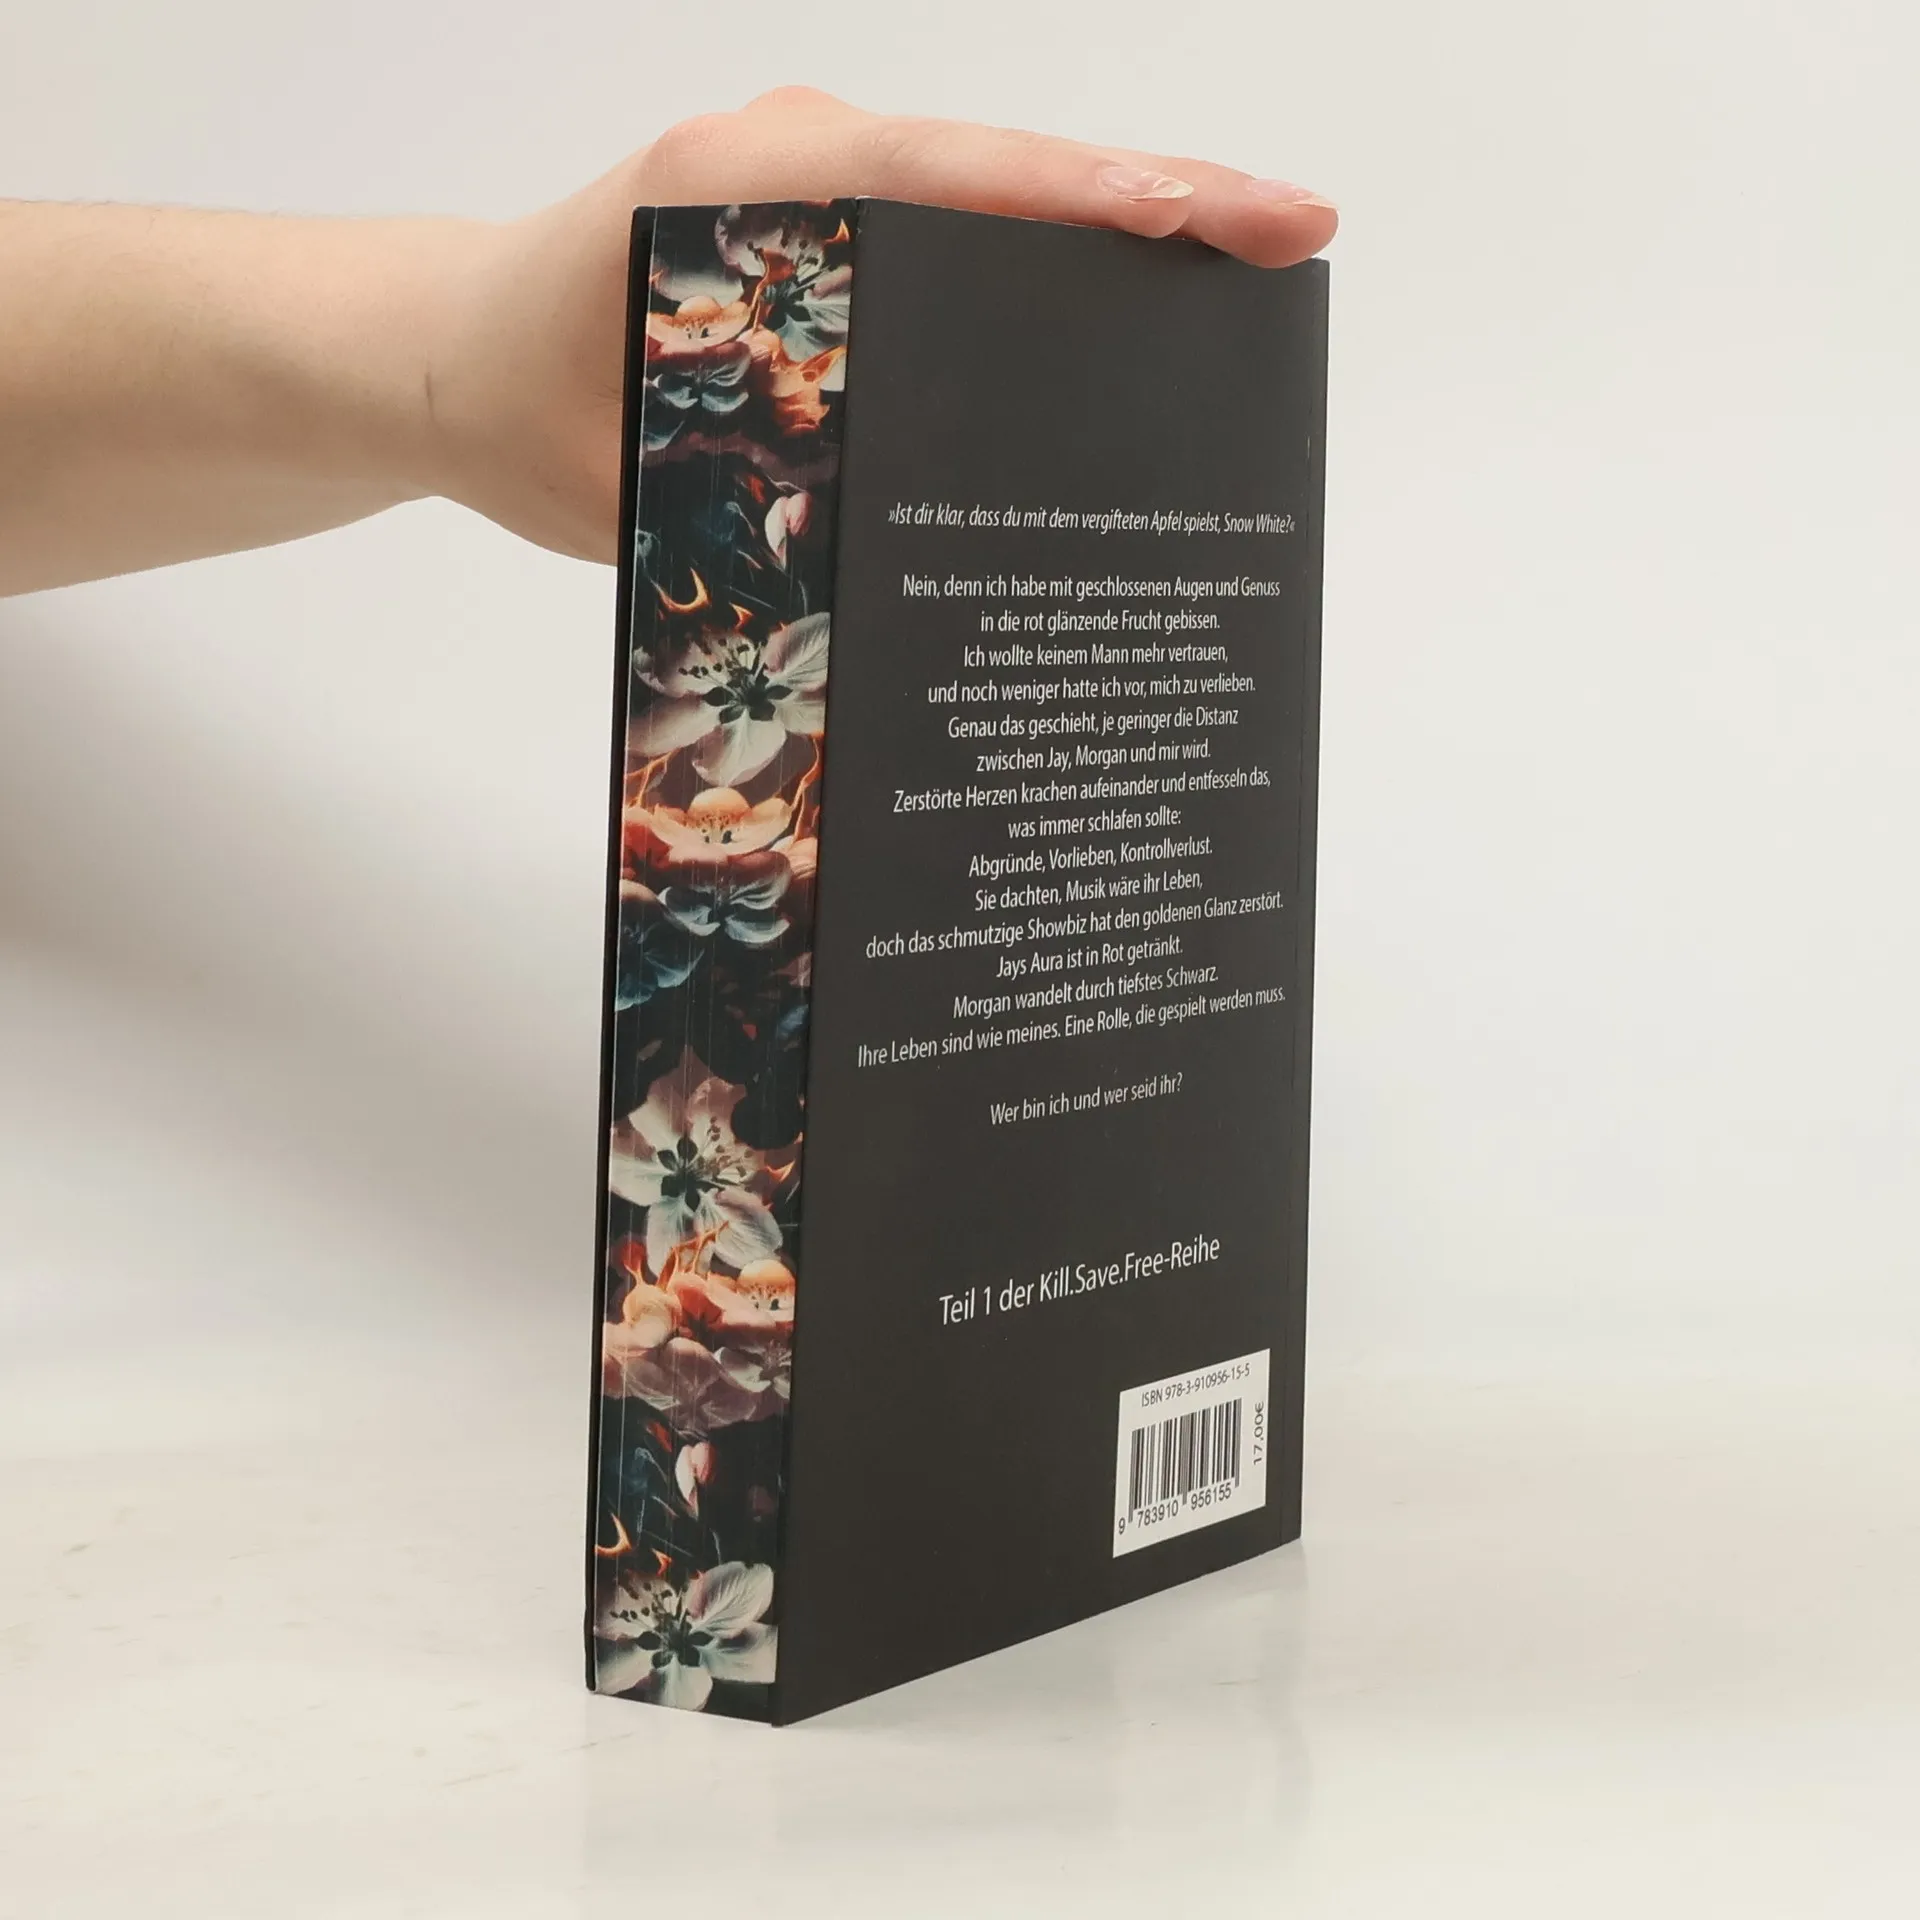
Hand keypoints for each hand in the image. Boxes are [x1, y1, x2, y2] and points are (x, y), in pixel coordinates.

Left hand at [427, 89, 1337, 565]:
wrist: (446, 356)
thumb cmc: (520, 405)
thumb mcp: (630, 468)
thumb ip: (753, 485)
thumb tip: (913, 525)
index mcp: (754, 184)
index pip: (963, 181)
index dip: (1101, 202)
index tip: (1222, 216)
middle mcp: (803, 158)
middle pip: (1009, 172)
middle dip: (1156, 203)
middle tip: (1290, 236)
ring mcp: (818, 180)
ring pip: (993, 199)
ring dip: (1112, 233)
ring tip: (1237, 276)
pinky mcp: (825, 223)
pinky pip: (952, 234)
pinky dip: (1040, 265)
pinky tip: (1110, 322)